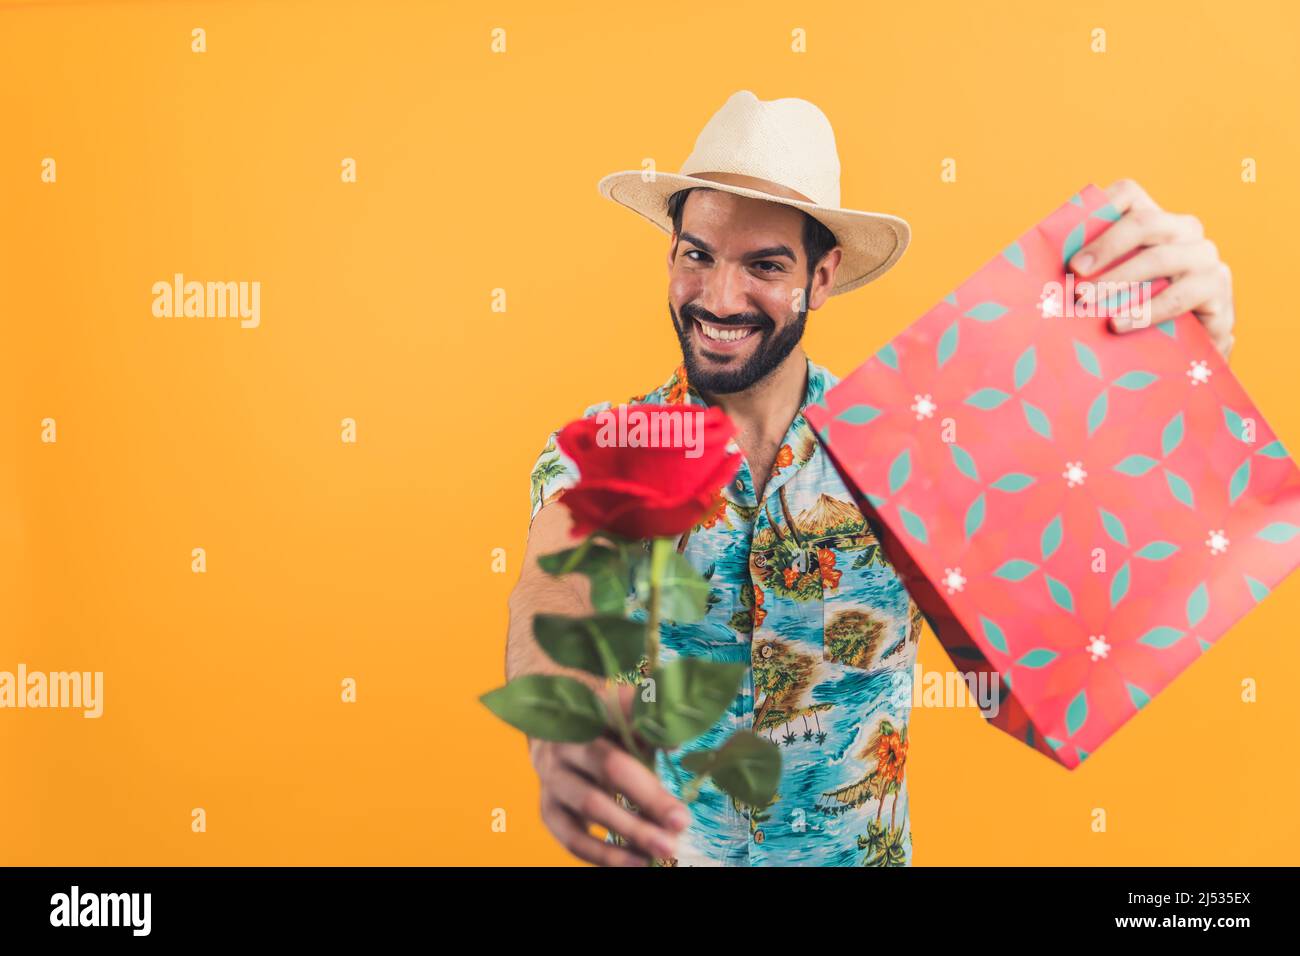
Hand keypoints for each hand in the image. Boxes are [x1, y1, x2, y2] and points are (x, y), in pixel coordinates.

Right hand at [530, 683, 690, 865]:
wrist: (549, 735)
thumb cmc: (600, 726)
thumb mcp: (623, 714)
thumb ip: (649, 726)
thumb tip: (675, 746)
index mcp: (589, 711)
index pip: (622, 716)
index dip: (652, 734)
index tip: (680, 752)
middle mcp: (566, 742)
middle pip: (609, 769)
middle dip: (648, 798)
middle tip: (681, 822)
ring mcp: (551, 777)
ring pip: (589, 806)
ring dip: (629, 832)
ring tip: (662, 851)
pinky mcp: (547, 809)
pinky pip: (572, 837)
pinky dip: (604, 855)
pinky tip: (635, 862)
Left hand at [1068, 178, 1235, 361]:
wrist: (1184, 351)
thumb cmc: (1134, 311)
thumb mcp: (1111, 286)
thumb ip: (1088, 270)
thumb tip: (1035, 270)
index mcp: (1154, 220)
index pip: (1129, 193)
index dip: (1099, 209)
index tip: (1071, 247)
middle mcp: (1184, 230)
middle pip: (1145, 222)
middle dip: (1105, 248)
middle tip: (1074, 277)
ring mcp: (1204, 257)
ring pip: (1161, 258)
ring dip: (1119, 281)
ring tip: (1089, 305)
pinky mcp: (1217, 288)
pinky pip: (1182, 294)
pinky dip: (1146, 310)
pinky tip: (1119, 324)